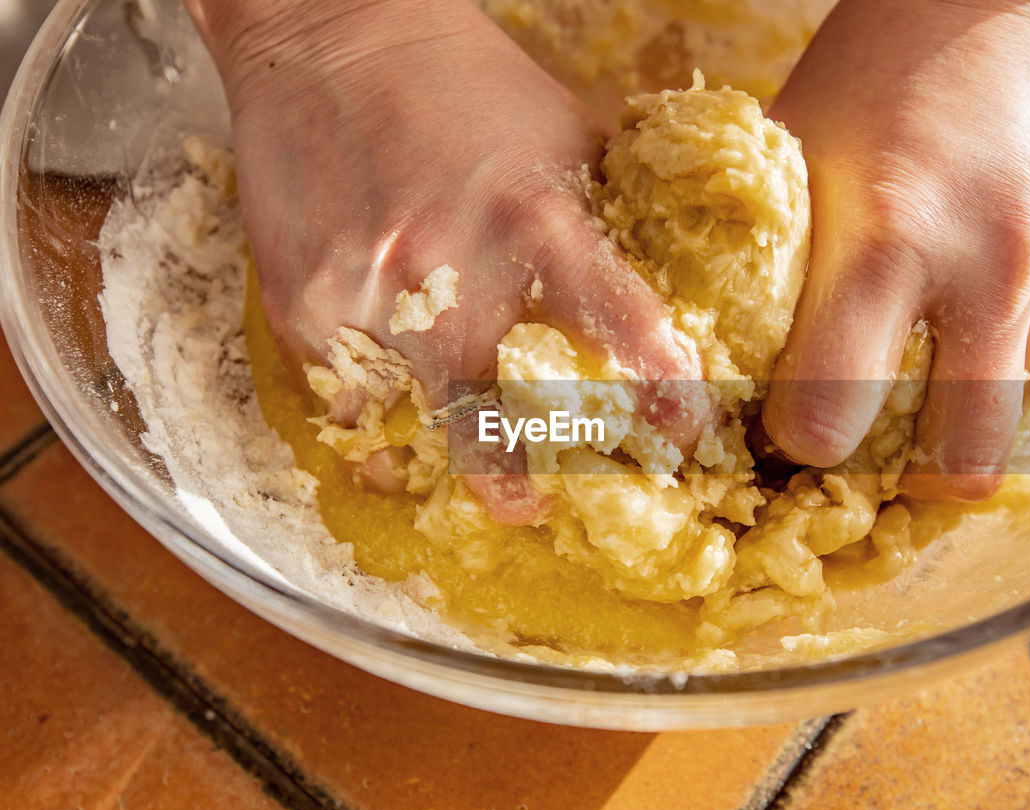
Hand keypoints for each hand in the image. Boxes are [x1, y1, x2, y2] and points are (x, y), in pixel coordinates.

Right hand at [185, 0, 709, 522]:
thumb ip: (609, 225)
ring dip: (445, 466)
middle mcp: (450, 276)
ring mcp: (367, 303)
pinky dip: (380, 426)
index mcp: (537, 221)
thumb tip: (667, 301)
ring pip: (414, 440)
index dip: (661, 394)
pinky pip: (348, 410)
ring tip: (466, 467)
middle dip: (526, 486)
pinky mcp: (303, 313)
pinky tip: (401, 412)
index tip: (682, 435)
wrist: (327, 36)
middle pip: (499, 431)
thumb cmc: (465, 87)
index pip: (620, 327)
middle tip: (539, 498)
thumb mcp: (564, 138)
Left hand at [762, 0, 1029, 499]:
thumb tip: (720, 343)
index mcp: (884, 243)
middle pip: (955, 466)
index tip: (775, 427)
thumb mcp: (795, 151)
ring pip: (1010, 429)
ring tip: (905, 408)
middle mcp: (980, 275)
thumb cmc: (879, 67)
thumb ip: (770, 256)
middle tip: (858, 454)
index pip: (829, 419)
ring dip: (952, 438)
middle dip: (899, 484)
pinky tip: (952, 344)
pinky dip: (990, 380)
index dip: (793, 442)